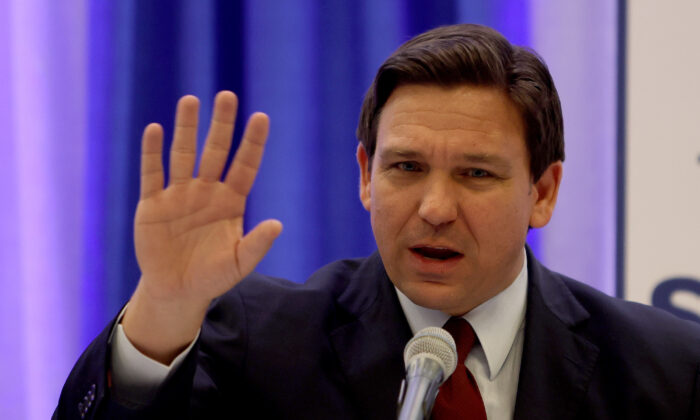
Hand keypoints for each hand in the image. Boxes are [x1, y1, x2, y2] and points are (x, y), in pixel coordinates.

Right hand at [123, 91, 281, 362]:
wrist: (176, 291)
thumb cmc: (212, 276)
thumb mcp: (238, 263)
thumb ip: (257, 244)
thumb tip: (278, 224)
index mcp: (231, 202)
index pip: (244, 166)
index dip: (252, 143)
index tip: (261, 117)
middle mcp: (206, 191)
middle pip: (215, 151)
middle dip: (221, 125)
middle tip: (227, 96)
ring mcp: (178, 195)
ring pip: (183, 154)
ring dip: (187, 129)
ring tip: (191, 100)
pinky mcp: (152, 204)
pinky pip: (152, 173)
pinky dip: (152, 153)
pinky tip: (155, 129)